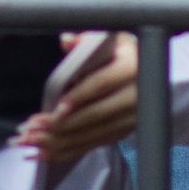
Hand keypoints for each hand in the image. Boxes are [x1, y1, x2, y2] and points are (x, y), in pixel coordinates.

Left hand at [16, 30, 136, 172]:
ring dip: (63, 141)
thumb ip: (85, 38)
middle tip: (36, 128)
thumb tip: (66, 41)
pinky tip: (49, 152)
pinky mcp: (123, 133)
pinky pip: (94, 143)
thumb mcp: (110, 37)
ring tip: (36, 142)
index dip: (79, 96)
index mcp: (131, 68)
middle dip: (64, 124)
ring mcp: (130, 119)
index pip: (101, 84)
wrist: (153, 72)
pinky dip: (71, 149)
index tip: (58, 108)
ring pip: (93, 134)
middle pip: (95, 115)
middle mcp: (135, 97)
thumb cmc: (124, 51)